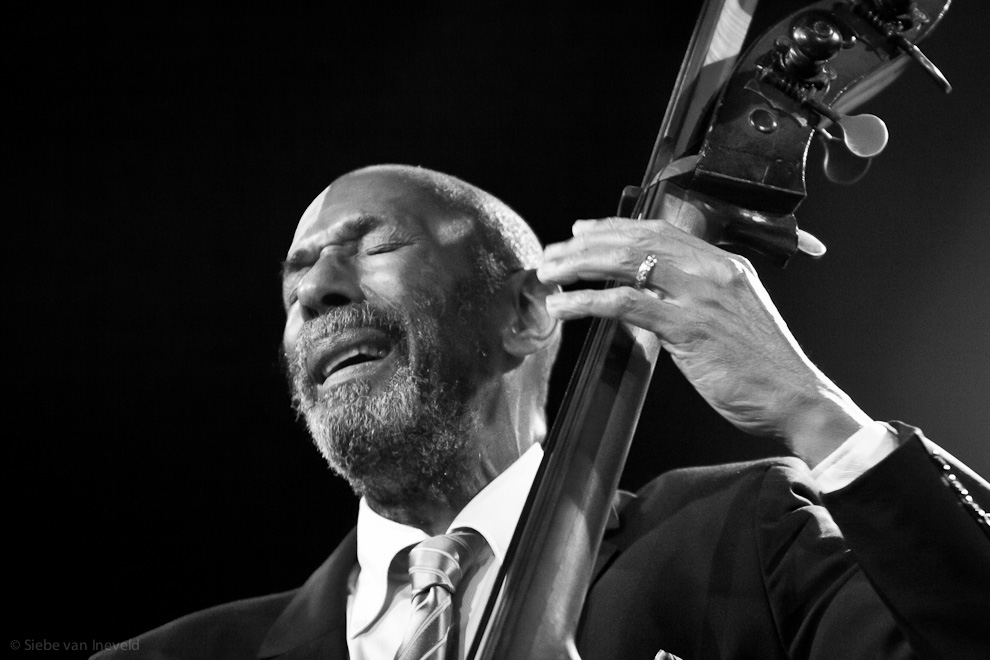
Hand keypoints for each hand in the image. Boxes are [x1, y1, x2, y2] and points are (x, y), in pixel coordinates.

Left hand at [536, 217, 870, 465]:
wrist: (797, 397)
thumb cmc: (763, 367)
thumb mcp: (733, 318)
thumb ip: (695, 301)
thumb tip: (650, 300)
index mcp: (723, 264)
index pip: (660, 231)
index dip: (615, 228)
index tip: (582, 231)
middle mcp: (711, 270)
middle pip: (635, 241)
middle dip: (585, 245)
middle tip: (551, 255)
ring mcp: (700, 295)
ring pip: (626, 264)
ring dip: (578, 267)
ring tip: (547, 276)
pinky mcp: (689, 325)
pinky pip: (626, 304)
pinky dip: (587, 302)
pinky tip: (563, 306)